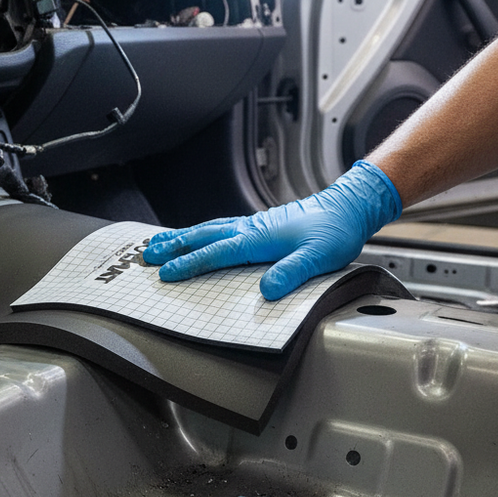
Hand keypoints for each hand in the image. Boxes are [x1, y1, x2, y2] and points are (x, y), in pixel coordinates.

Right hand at [143, 160, 401, 299]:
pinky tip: (200, 235)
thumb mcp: (319, 257)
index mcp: (260, 238)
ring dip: (184, 236)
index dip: (190, 264)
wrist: (349, 206)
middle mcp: (252, 228)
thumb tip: (267, 290)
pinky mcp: (261, 224)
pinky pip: (222, 227)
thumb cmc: (335, 230)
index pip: (217, 253)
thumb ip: (292, 272)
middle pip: (204, 236)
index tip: (167, 272)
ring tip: (161, 241)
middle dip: (175, 246)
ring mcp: (255, 224)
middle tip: (148, 254)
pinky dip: (203, 231)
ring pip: (210, 229)